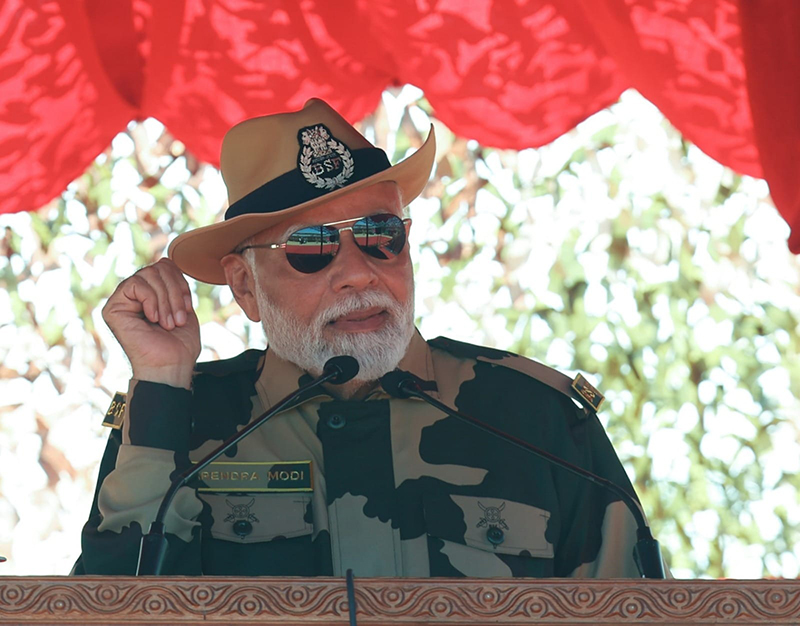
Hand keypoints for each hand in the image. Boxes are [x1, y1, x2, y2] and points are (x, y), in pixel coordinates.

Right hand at [103, 259, 200, 388]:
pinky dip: (151, 300)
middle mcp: (134, 296)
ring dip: (166, 299)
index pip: (165, 266)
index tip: (188, 308)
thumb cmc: (179, 344)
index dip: (180, 282)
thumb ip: (172, 283)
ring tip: (169, 322)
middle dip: (175, 291)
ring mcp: (122, 301)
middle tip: (178, 319)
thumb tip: (166, 260)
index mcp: (151, 295)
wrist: (170, 367)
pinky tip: (153, 319)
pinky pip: (135, 284)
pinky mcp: (113, 308)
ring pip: (148, 274)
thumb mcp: (182, 306)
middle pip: (158, 267)